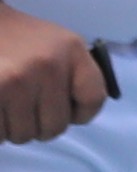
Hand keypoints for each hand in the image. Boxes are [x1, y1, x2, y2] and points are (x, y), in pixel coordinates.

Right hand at [0, 6, 111, 146]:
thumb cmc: (18, 36)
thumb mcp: (58, 44)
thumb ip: (73, 75)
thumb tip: (74, 117)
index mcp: (72, 50)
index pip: (93, 99)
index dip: (81, 114)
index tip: (67, 112)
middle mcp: (48, 66)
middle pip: (55, 127)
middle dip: (40, 126)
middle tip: (27, 110)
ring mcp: (16, 81)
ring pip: (24, 135)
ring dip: (14, 129)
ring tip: (7, 106)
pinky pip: (0, 134)